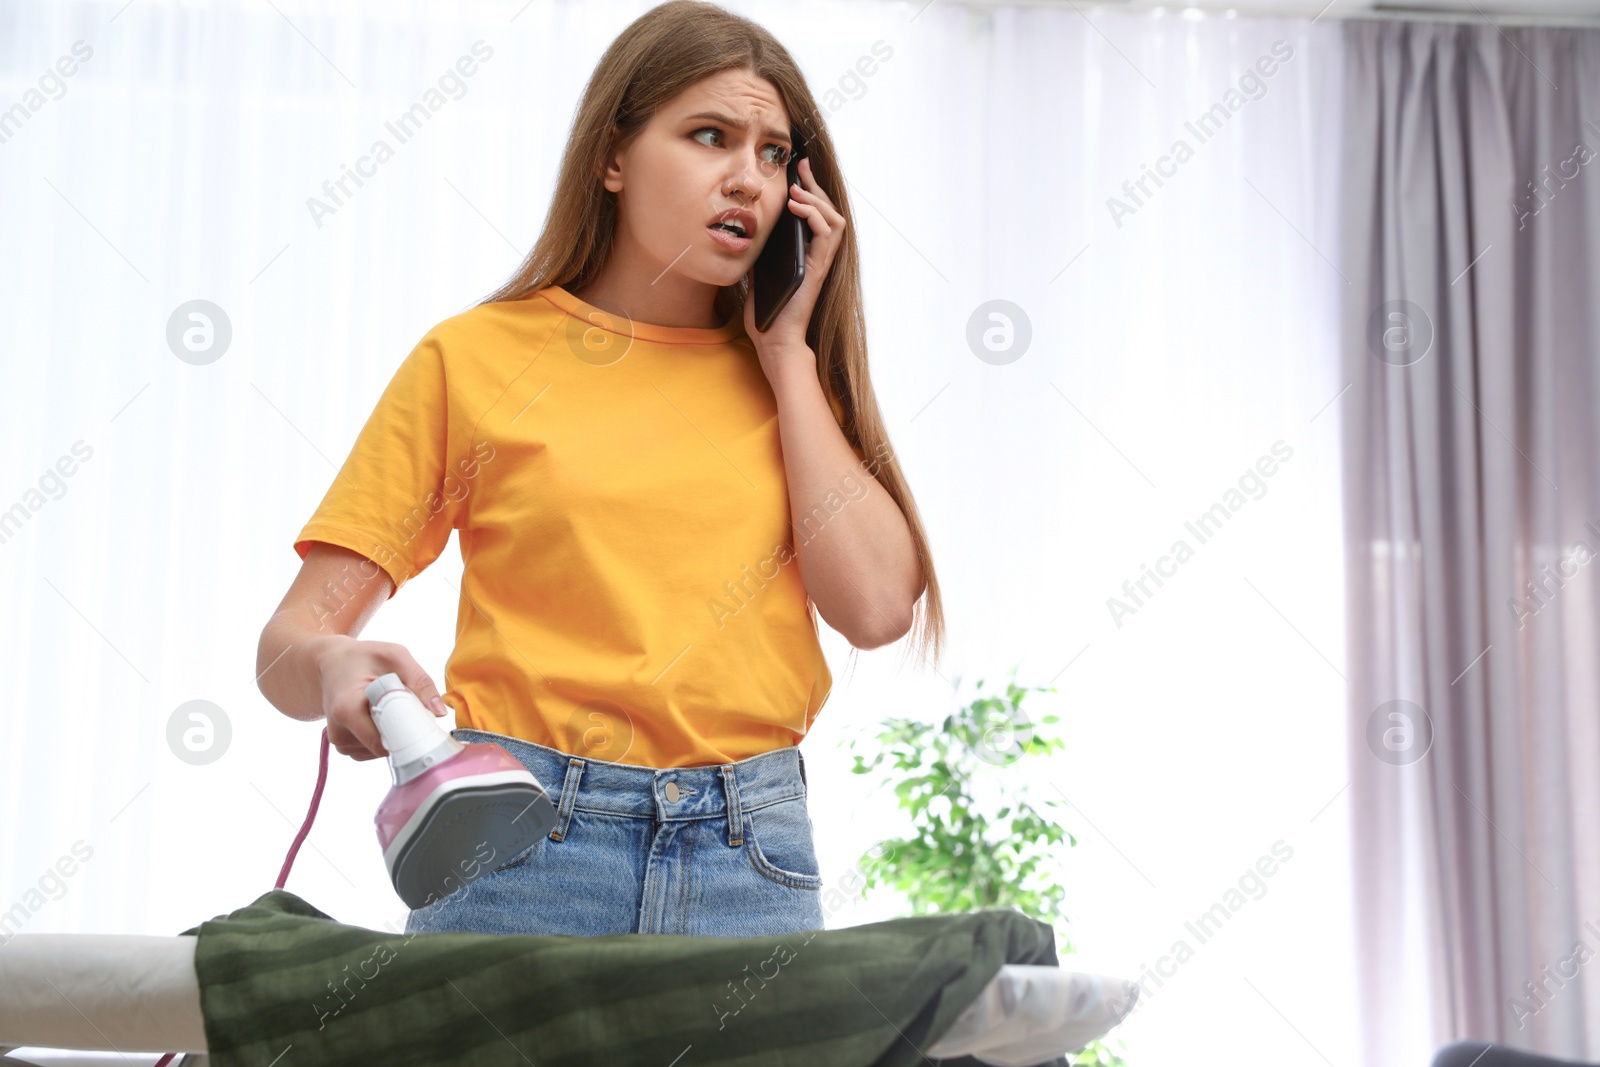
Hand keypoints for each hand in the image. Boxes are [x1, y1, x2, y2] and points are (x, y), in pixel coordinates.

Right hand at [312, 635, 448, 760]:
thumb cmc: (362, 657)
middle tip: (406, 706)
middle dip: (403, 732)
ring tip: (388, 707)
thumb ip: (420, 681)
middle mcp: (339, 731)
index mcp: (347, 709)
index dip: (406, 735)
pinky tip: (382, 716)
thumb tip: (440, 712)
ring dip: (393, 734)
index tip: (420, 724)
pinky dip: (384, 737)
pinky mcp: (345, 745)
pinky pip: (373, 751)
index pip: (381, 742)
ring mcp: (340, 742)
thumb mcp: (394, 656)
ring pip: (380, 751)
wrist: (332, 663)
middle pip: (384, 747)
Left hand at [744, 156, 845, 380]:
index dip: (809, 191)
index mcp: (805, 255)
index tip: (796, 172)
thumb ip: (760, 252)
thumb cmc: (766, 314)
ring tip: (797, 189)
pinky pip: (827, 235)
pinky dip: (814, 216)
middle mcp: (817, 256)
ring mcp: (820, 263)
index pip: (815, 215)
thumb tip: (746, 228)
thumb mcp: (757, 272)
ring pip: (834, 220)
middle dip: (815, 185)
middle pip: (827, 211)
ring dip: (817, 199)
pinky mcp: (818, 269)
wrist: (773, 341)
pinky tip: (797, 207)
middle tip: (801, 167)